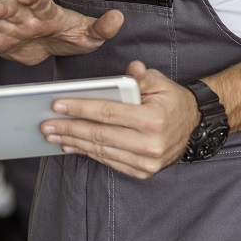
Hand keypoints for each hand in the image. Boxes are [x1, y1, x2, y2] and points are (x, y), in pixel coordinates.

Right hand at [0, 0, 123, 66]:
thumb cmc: (69, 32)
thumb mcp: (89, 33)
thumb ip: (102, 27)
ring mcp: (10, 27)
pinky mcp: (0, 40)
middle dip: (1, 8)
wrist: (49, 38)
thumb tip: (119, 17)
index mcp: (47, 12)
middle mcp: (25, 16)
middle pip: (12, 9)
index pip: (41, 2)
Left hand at [39, 61, 198, 179]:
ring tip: (54, 135)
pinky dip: (88, 154)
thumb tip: (132, 68)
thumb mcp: (161, 83)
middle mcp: (150, 144)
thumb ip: (142, 77)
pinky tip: (72, 146)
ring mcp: (147, 162)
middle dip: (69, 129)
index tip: (57, 105)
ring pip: (102, 151)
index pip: (108, 113)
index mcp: (153, 119)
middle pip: (100, 135)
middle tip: (46, 125)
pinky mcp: (143, 172)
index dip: (81, 109)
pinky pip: (109, 162)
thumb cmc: (171, 100)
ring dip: (74, 143)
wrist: (194, 127)